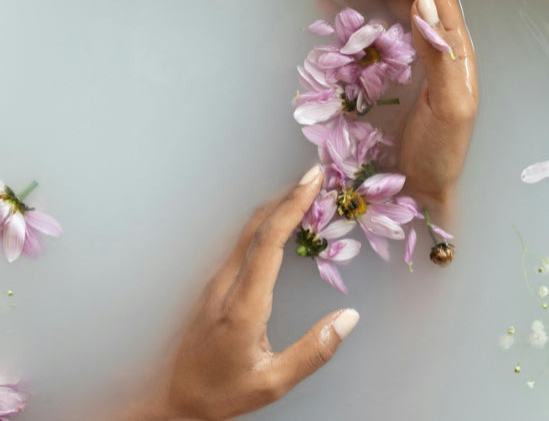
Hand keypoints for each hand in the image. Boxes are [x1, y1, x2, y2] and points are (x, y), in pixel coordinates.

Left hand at [122, 166, 359, 420]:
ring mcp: (216, 281)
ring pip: (247, 231)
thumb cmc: (222, 392)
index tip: (313, 181)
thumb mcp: (273, 382)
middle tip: (315, 175)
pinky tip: (281, 222)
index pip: (269, 242)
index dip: (292, 206)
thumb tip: (349, 317)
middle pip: (256, 226)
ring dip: (276, 206)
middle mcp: (226, 284)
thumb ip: (314, 351)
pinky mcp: (214, 284)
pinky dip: (266, 223)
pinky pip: (242, 242)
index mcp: (243, 305)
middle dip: (286, 195)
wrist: (173, 398)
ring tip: (304, 191)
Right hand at [311, 0, 478, 211]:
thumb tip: (421, 1)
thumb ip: (439, 55)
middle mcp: (428, 43)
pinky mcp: (381, 73)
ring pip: (380, 7)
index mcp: (452, 45)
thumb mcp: (451, 107)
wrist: (422, 187)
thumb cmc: (442, 152)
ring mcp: (402, 57)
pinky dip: (346, 15)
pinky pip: (363, 34)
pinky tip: (328, 4)